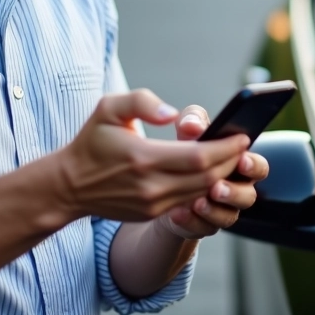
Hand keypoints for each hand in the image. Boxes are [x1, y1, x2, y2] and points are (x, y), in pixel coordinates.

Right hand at [54, 90, 249, 223]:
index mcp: (143, 158)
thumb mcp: (108, 108)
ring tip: (234, 157)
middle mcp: (151, 186)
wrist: (70, 185)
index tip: (242, 135)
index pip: (200, 157)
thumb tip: (173, 115)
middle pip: (208, 177)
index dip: (226, 148)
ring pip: (202, 191)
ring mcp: (153, 204)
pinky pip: (189, 200)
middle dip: (231, 161)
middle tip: (244, 144)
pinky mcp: (152, 213)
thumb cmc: (92, 142)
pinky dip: (206, 187)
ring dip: (222, 175)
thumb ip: (142, 102)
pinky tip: (214, 173)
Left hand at [157, 105, 269, 239]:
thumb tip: (192, 126)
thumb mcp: (189, 129)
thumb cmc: (186, 148)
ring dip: (214, 210)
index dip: (252, 165)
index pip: (258, 166)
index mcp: (241, 163)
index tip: (240, 160)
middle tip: (217, 187)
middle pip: (248, 196)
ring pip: (228, 216)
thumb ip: (193, 120)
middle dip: (233, 192)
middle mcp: (237, 189)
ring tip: (197, 202)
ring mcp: (222, 209)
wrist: (164, 179)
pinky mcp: (203, 224)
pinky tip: (177, 212)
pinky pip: (203, 228)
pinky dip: (191, 221)